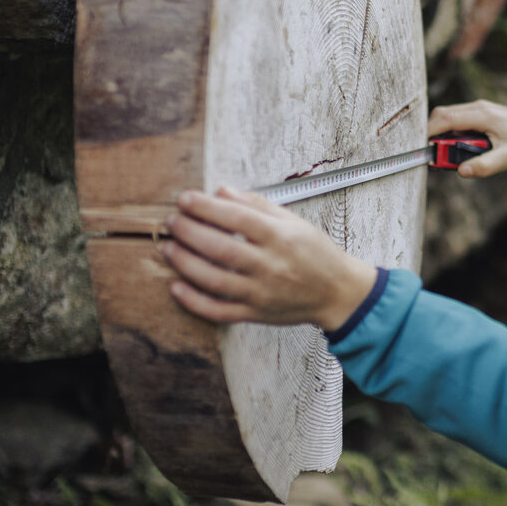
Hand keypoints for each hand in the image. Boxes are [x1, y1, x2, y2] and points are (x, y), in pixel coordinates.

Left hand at [161, 187, 377, 332]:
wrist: (338, 292)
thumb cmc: (316, 253)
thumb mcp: (294, 221)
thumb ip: (257, 205)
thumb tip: (222, 192)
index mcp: (281, 237)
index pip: (237, 218)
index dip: (206, 207)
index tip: (185, 199)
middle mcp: (270, 265)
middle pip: (220, 247)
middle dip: (189, 232)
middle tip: (172, 221)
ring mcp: (261, 292)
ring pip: (214, 279)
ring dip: (185, 263)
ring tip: (169, 247)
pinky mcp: (255, 313)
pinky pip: (219, 311)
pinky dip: (194, 302)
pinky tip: (176, 287)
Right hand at [427, 100, 506, 177]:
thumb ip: (484, 166)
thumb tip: (461, 171)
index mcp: (482, 115)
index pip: (445, 119)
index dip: (428, 132)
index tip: (419, 148)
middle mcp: (478, 107)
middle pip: (442, 115)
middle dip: (432, 134)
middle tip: (433, 156)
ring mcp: (480, 108)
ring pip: (449, 116)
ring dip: (443, 134)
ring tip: (448, 155)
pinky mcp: (482, 113)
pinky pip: (459, 119)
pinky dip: (452, 132)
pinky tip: (460, 148)